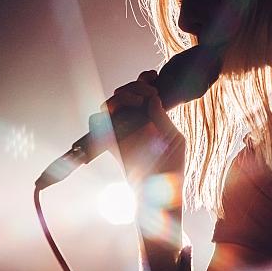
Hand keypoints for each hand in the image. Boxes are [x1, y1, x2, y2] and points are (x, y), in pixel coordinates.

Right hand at [101, 70, 184, 185]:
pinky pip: (97, 123)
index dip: (144, 80)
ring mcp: (121, 131)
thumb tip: (152, 97)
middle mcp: (135, 123)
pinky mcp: (110, 142)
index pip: (143, 92)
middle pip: (125, 93)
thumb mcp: (174, 139)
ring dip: (121, 96)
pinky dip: (102, 115)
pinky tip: (119, 111)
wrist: (159, 195)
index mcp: (152, 119)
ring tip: (137, 101)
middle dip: (134, 86)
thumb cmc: (171, 168)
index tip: (153, 75)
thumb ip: (162, 118)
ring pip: (110, 104)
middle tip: (146, 91)